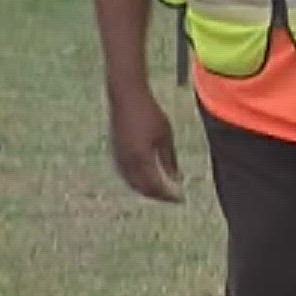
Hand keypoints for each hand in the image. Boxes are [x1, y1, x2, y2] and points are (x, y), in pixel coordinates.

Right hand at [108, 87, 182, 202]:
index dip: (168, 196)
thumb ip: (170, 160)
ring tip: (160, 189)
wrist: (126, 96)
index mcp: (141, 158)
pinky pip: (125, 174)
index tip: (180, 199)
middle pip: (142, 188)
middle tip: (172, 197)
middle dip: (157, 195)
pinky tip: (146, 177)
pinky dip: (136, 181)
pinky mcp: (114, 152)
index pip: (155, 187)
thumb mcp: (165, 136)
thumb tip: (177, 180)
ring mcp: (118, 157)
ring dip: (146, 189)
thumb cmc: (149, 113)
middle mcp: (127, 162)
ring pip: (132, 183)